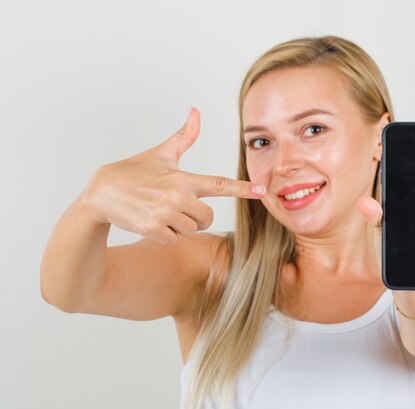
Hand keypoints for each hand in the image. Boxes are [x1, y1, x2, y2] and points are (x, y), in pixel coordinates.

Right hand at [80, 107, 265, 244]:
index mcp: (183, 178)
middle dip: (197, 217)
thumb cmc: (134, 172)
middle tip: (177, 208)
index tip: (260, 190)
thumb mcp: (161, 154)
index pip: (219, 184)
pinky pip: (174, 238)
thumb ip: (184, 137)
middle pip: (207, 218)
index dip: (241, 188)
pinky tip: (151, 221)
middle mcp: (177, 195)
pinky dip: (165, 234)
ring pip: (191, 230)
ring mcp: (164, 213)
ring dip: (179, 226)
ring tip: (160, 211)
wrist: (101, 194)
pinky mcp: (152, 228)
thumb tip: (196, 111)